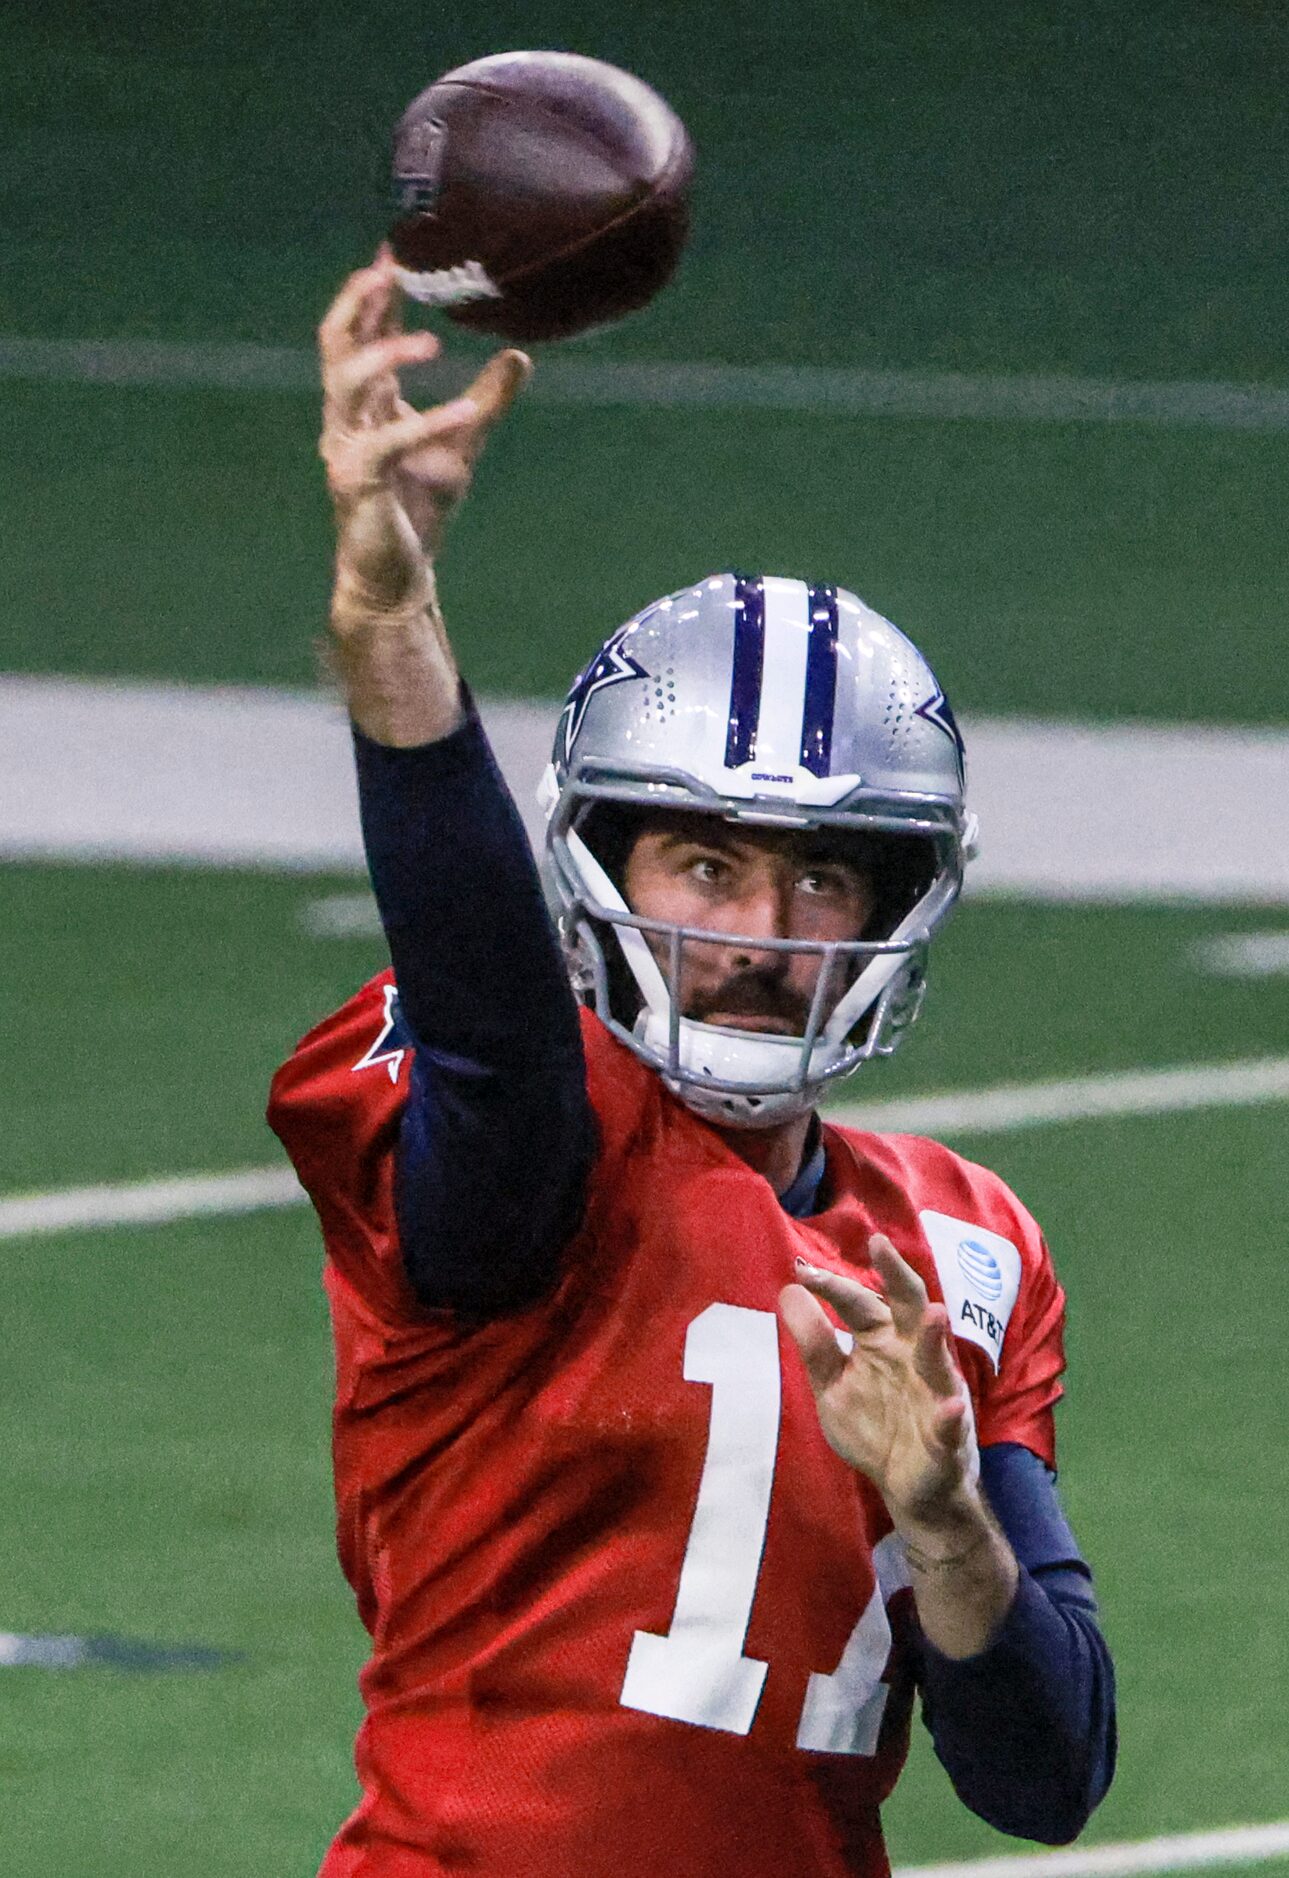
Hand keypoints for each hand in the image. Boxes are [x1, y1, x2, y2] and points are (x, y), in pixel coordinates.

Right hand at [318, 252, 530, 622]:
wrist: (396, 576)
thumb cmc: (418, 510)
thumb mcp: (462, 446)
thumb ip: (486, 401)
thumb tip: (519, 355)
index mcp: (365, 403)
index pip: (362, 332)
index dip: (376, 291)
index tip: (398, 248)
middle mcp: (346, 417)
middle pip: (336, 342)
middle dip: (360, 301)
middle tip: (391, 267)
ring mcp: (345, 447)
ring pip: (346, 383)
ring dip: (386, 355)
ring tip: (432, 341)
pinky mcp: (357, 482)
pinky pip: (389, 443)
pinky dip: (429, 423)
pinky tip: (464, 411)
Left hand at [779, 1234, 978, 1535]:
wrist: (910, 1489)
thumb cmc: (873, 1427)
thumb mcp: (832, 1386)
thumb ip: (815, 1345)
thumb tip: (789, 1291)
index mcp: (883, 1340)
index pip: (859, 1302)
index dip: (833, 1285)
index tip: (802, 1272)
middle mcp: (913, 1355)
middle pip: (907, 1307)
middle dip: (897, 1276)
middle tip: (879, 1245)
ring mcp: (935, 1392)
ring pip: (937, 1359)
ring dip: (934, 1338)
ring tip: (933, 1314)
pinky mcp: (946, 1435)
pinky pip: (950, 1423)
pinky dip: (951, 1416)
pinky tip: (951, 1407)